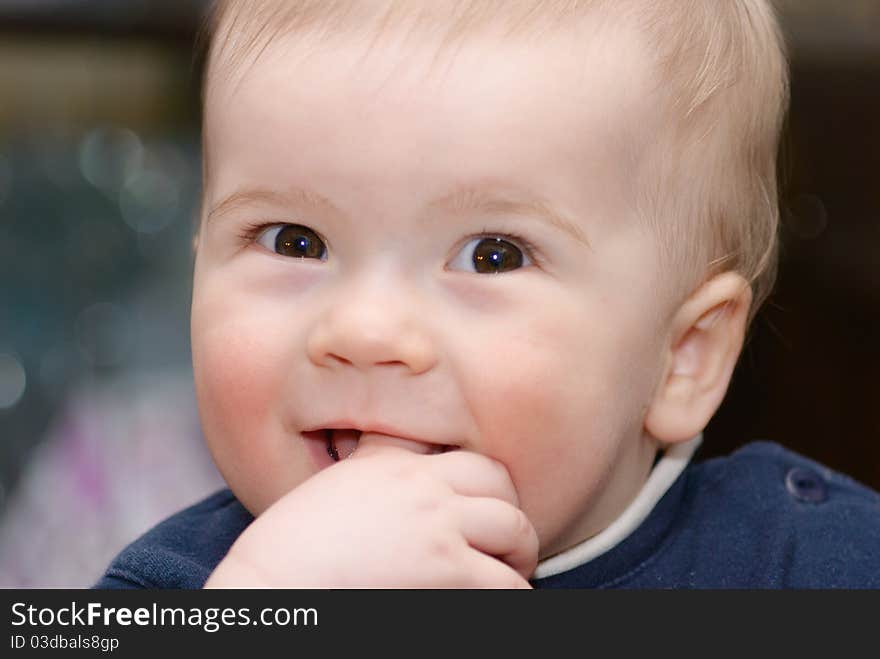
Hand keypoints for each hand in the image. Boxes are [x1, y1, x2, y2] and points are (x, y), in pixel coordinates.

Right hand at [205, 434, 537, 587]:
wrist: (271, 587)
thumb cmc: (288, 552)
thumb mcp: (334, 491)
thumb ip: (375, 476)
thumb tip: (401, 480)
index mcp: (395, 463)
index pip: (471, 460)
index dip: (490, 491)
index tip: (486, 516)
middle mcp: (423, 484)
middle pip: (501, 486)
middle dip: (510, 519)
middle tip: (506, 551)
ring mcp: (437, 524)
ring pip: (516, 532)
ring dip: (517, 558)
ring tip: (506, 580)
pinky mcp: (446, 567)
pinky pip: (507, 584)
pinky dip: (511, 595)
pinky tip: (493, 602)